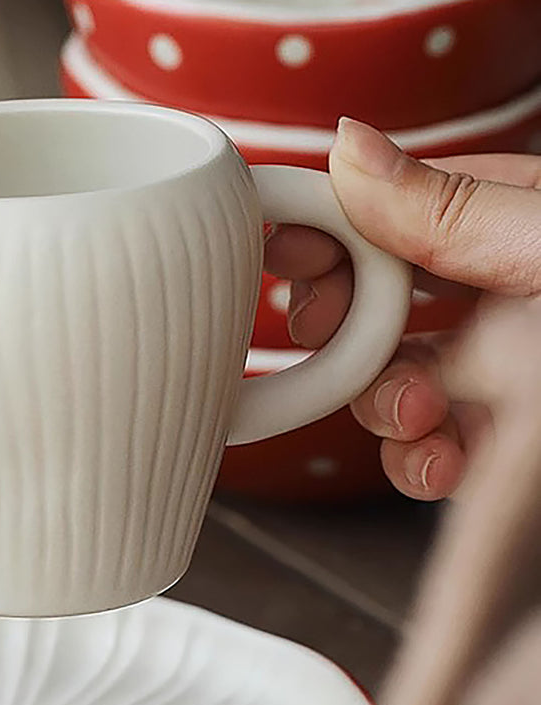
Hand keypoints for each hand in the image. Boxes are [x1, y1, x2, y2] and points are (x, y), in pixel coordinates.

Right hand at [265, 118, 540, 500]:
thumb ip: (449, 208)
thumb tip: (349, 149)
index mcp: (504, 221)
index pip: (381, 213)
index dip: (327, 232)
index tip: (293, 256)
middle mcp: (488, 294)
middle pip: (365, 307)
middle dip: (350, 336)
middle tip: (358, 345)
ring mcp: (487, 372)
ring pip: (383, 387)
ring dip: (383, 409)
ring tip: (423, 417)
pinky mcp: (489, 440)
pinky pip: (420, 451)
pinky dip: (415, 463)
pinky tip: (441, 461)